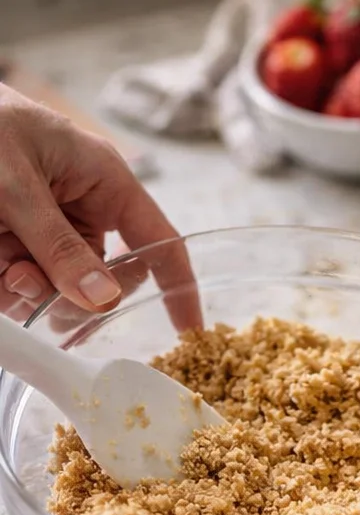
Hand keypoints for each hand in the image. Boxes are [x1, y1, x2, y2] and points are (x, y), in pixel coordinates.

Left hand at [0, 84, 198, 327]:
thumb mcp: (15, 184)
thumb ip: (57, 245)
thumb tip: (101, 299)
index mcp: (103, 179)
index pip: (160, 241)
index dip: (179, 289)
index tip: (188, 334)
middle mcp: (83, 206)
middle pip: (104, 280)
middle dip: (70, 296)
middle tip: (32, 291)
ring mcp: (51, 225)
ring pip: (59, 288)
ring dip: (27, 291)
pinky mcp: (21, 238)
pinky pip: (27, 282)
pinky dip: (7, 286)